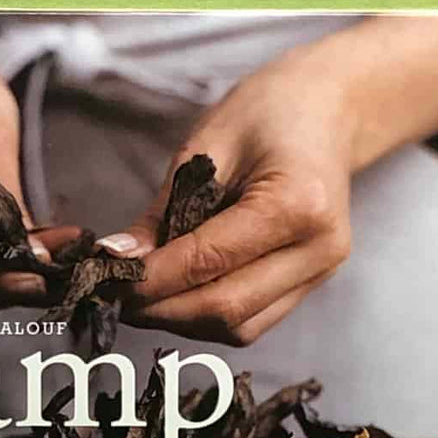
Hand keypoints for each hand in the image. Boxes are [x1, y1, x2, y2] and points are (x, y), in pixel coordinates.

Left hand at [107, 46, 355, 346]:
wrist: (330, 111)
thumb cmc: (269, 113)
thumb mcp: (207, 145)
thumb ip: (164, 210)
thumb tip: (118, 260)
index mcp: (297, 204)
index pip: (209, 261)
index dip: (153, 279)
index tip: (108, 280)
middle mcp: (318, 249)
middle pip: (226, 307)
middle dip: (162, 310)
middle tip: (114, 296)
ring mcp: (319, 273)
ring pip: (238, 326)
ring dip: (182, 320)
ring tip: (143, 298)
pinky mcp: (310, 286)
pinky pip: (251, 322)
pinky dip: (207, 317)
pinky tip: (178, 296)